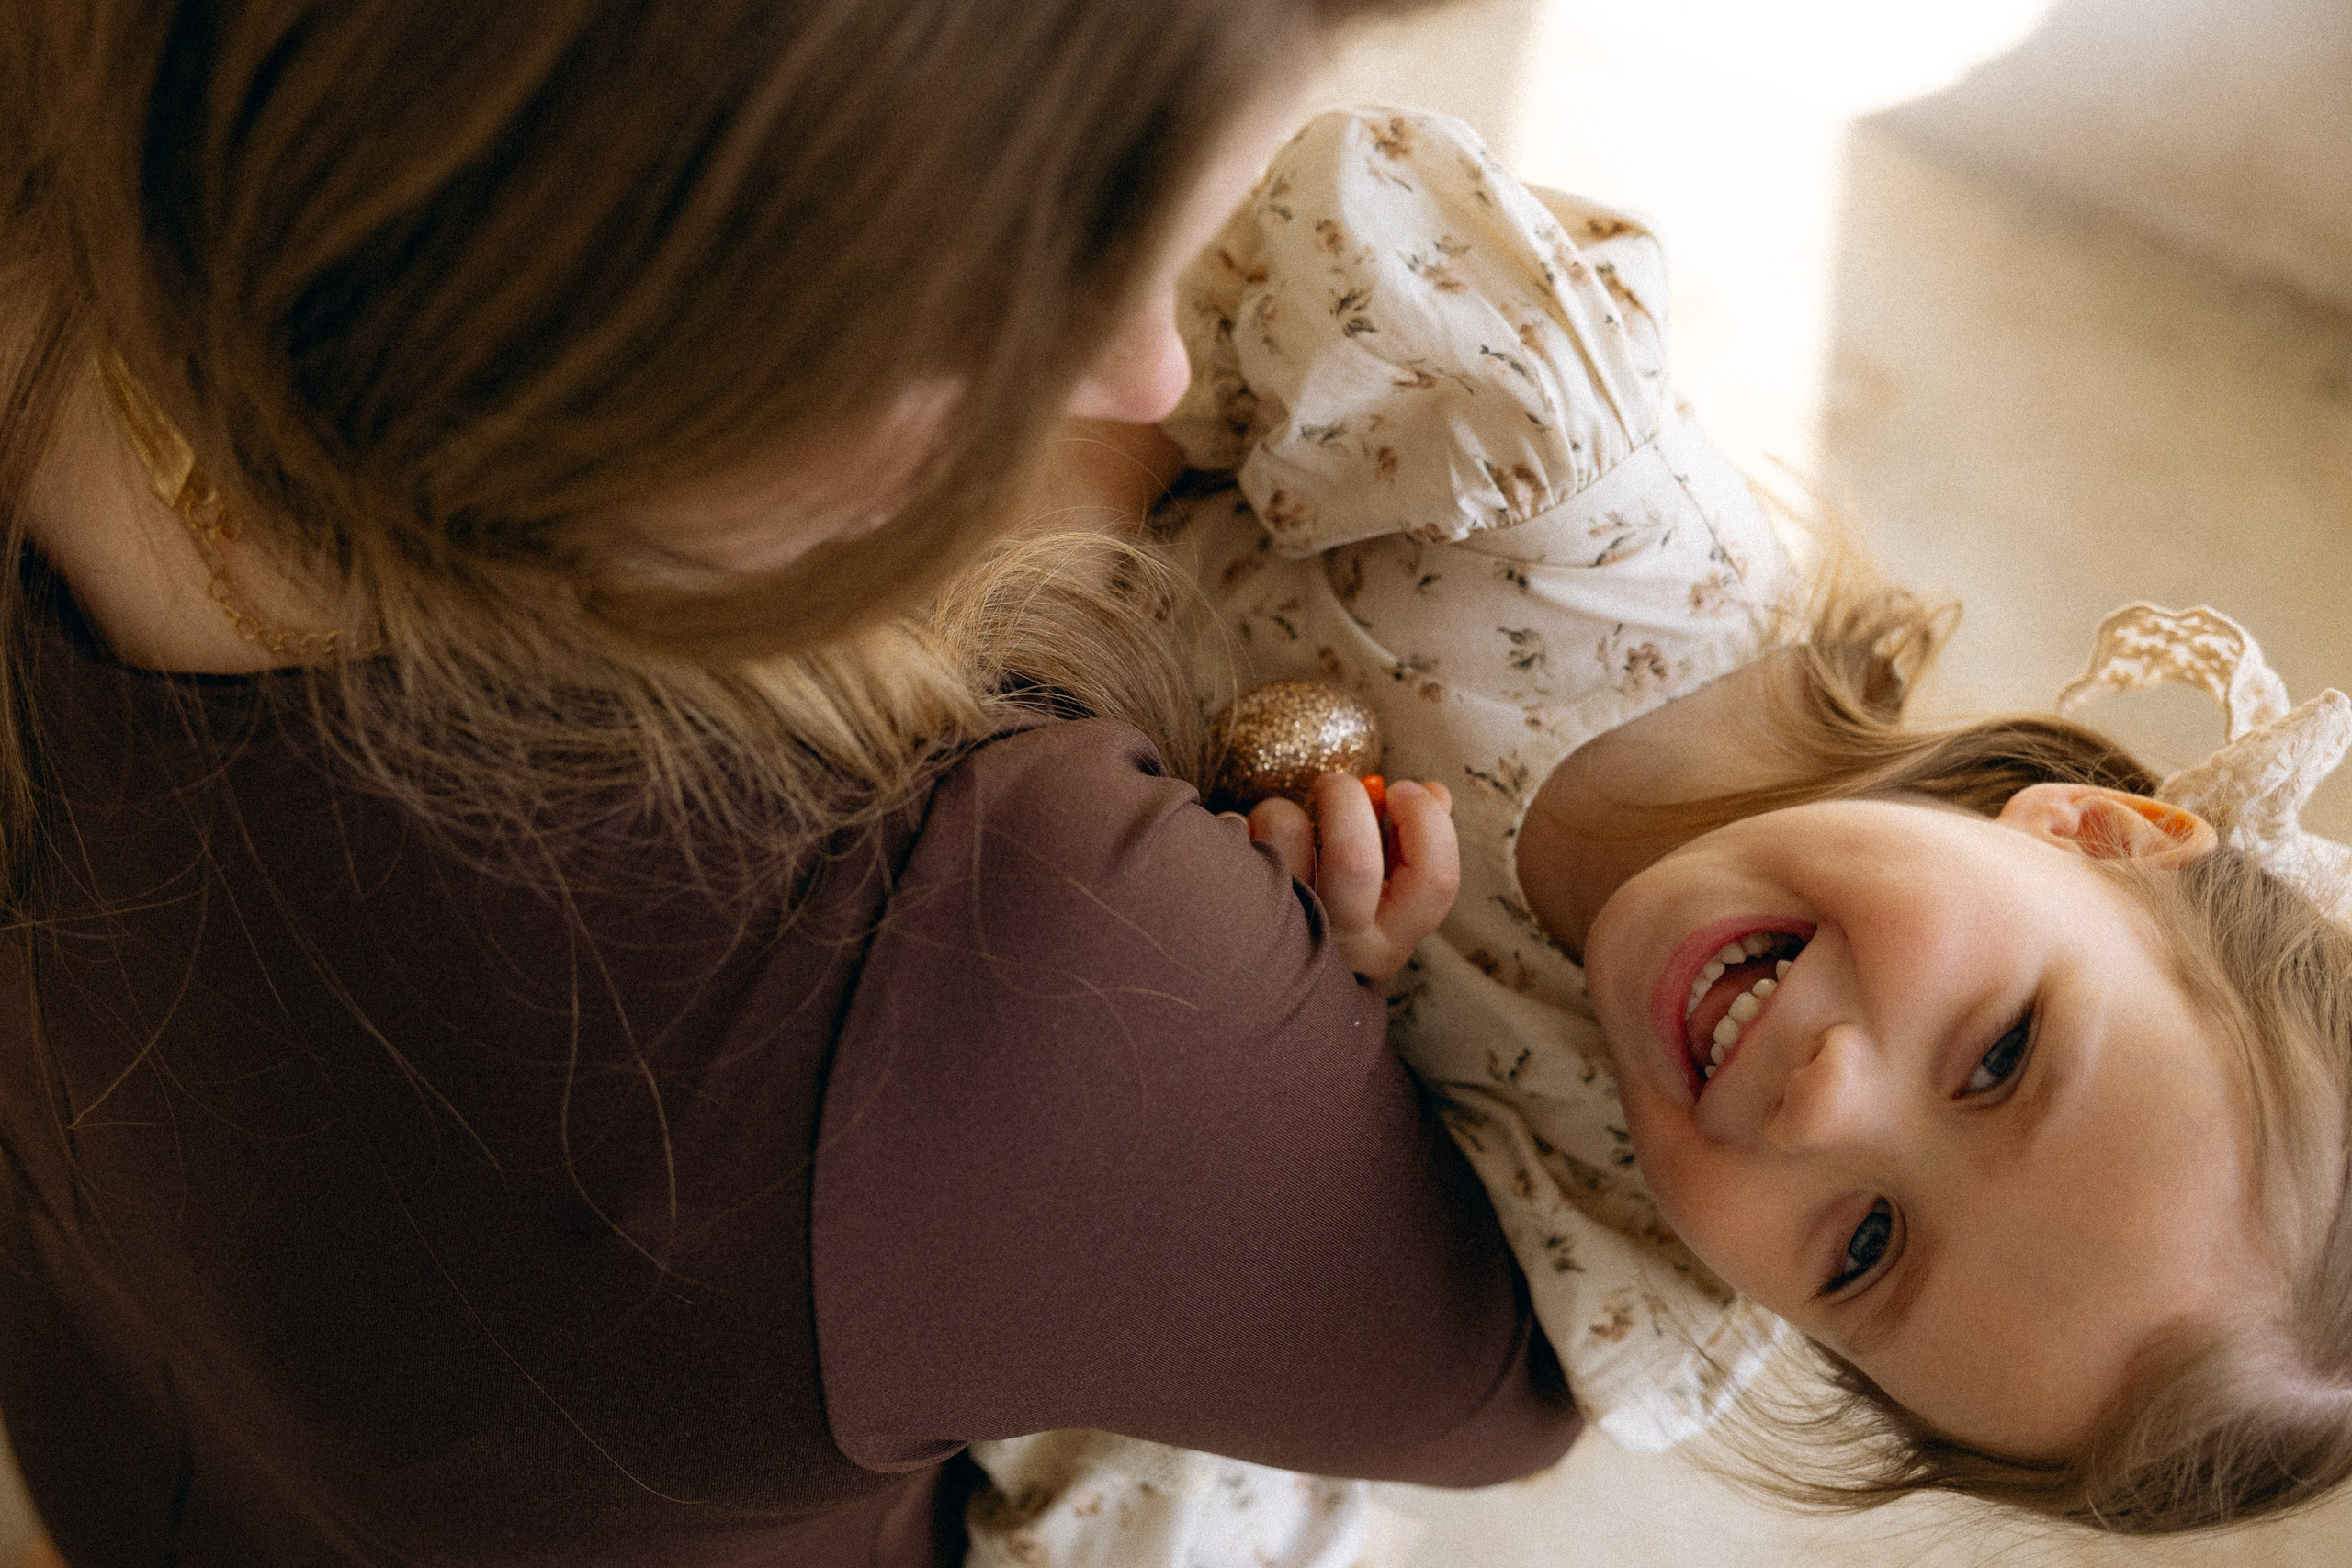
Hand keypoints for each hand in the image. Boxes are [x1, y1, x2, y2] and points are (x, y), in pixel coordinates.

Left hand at [1242, 775, 1459, 982]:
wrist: (1260, 988)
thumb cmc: (1332, 921)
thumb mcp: (1384, 902)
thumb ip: (1415, 847)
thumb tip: (1436, 792)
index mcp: (1391, 940)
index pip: (1435, 881)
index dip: (1426, 820)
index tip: (1402, 790)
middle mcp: (1344, 946)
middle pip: (1355, 860)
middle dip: (1346, 799)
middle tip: (1334, 785)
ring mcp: (1288, 937)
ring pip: (1288, 839)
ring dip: (1282, 810)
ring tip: (1280, 820)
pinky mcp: (1236, 920)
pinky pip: (1237, 844)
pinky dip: (1237, 824)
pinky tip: (1243, 843)